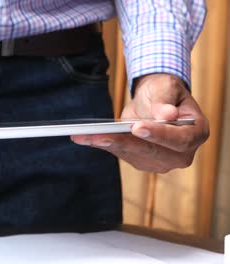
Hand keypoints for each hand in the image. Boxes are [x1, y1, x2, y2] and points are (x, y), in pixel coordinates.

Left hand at [71, 74, 208, 172]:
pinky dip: (102, 144)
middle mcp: (181, 154)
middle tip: (101, 136)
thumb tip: (167, 114)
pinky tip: (83, 137)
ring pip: (132, 154)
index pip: (180, 140)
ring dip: (106, 144)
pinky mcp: (140, 160)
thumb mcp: (167, 87)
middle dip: (124, 143)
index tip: (138, 127)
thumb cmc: (165, 91)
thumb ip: (165, 100)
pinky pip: (120, 152)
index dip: (159, 134)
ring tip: (83, 136)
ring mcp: (160, 160)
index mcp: (196, 133)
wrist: (155, 99)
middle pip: (152, 152)